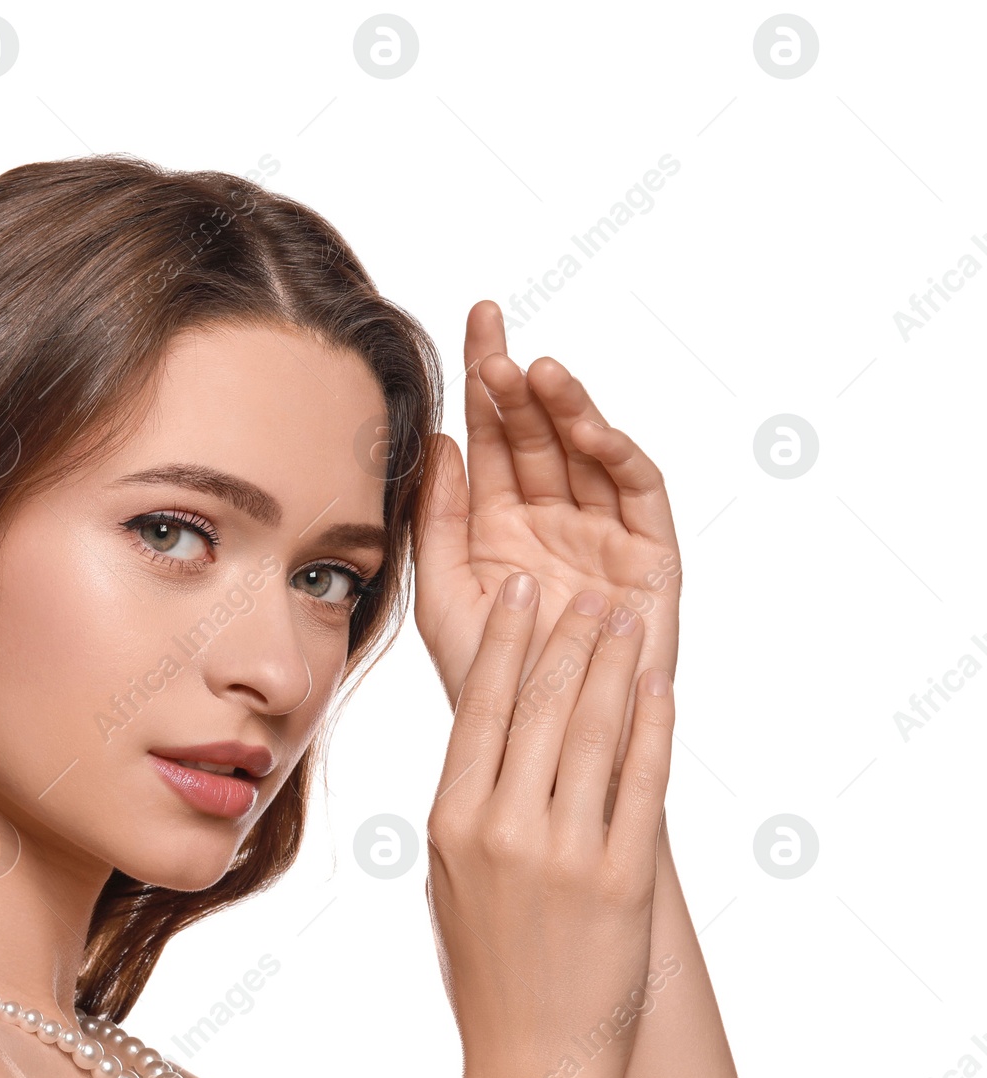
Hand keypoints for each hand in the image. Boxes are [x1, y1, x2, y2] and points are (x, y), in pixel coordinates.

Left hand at [414, 301, 681, 791]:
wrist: (540, 747)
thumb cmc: (488, 681)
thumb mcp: (442, 596)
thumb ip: (437, 521)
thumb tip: (439, 441)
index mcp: (498, 525)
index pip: (490, 438)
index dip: (485, 381)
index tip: (475, 322)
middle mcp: (551, 520)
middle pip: (537, 434)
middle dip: (519, 384)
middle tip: (497, 341)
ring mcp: (601, 534)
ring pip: (586, 452)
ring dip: (566, 408)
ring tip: (537, 372)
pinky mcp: (648, 557)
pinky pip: (637, 493)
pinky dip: (616, 454)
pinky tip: (586, 426)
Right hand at [423, 572, 673, 1077]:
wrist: (533, 1061)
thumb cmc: (485, 969)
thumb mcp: (447, 878)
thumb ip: (468, 804)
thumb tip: (498, 729)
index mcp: (450, 822)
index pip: (479, 707)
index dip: (504, 641)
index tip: (520, 592)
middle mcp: (503, 829)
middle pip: (539, 707)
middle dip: (568, 638)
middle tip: (587, 592)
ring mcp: (566, 854)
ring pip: (592, 733)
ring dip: (612, 666)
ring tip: (625, 621)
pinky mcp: (623, 881)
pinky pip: (642, 785)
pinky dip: (653, 728)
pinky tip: (660, 687)